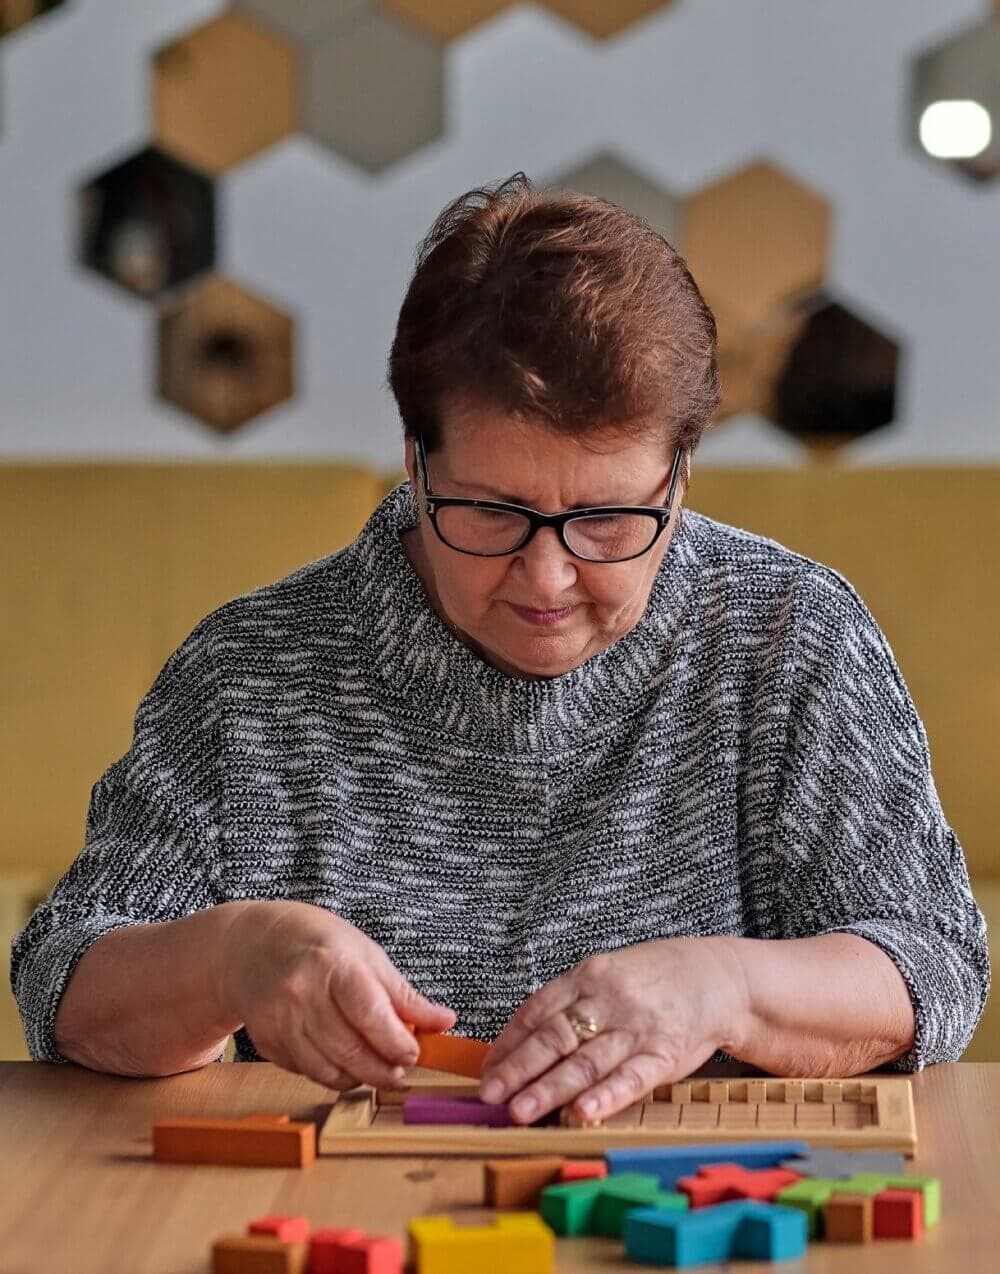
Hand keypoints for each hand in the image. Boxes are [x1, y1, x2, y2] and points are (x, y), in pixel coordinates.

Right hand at [215, 900, 454, 1089]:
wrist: (251, 946)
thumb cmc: (317, 943)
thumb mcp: (366, 954)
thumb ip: (403, 994)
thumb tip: (444, 1021)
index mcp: (332, 964)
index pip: (370, 1015)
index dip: (396, 1042)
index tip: (414, 1054)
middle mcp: (300, 994)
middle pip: (350, 1051)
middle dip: (382, 1070)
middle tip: (401, 1072)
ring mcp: (278, 1020)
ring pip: (328, 1071)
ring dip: (359, 1078)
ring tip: (376, 1068)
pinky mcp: (266, 1042)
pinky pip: (307, 1072)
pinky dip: (331, 1073)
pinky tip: (343, 1061)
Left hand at [478, 937, 746, 1123]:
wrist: (716, 977)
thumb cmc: (651, 981)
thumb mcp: (606, 976)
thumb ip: (568, 1004)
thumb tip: (518, 1043)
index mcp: (588, 975)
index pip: (538, 1011)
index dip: (508, 1043)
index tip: (485, 1071)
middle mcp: (608, 998)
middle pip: (555, 1036)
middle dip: (518, 1068)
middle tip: (490, 1095)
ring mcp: (637, 1026)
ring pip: (586, 1060)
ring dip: (550, 1088)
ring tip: (520, 1111)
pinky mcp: (664, 1053)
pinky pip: (631, 1077)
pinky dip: (605, 1096)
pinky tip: (583, 1112)